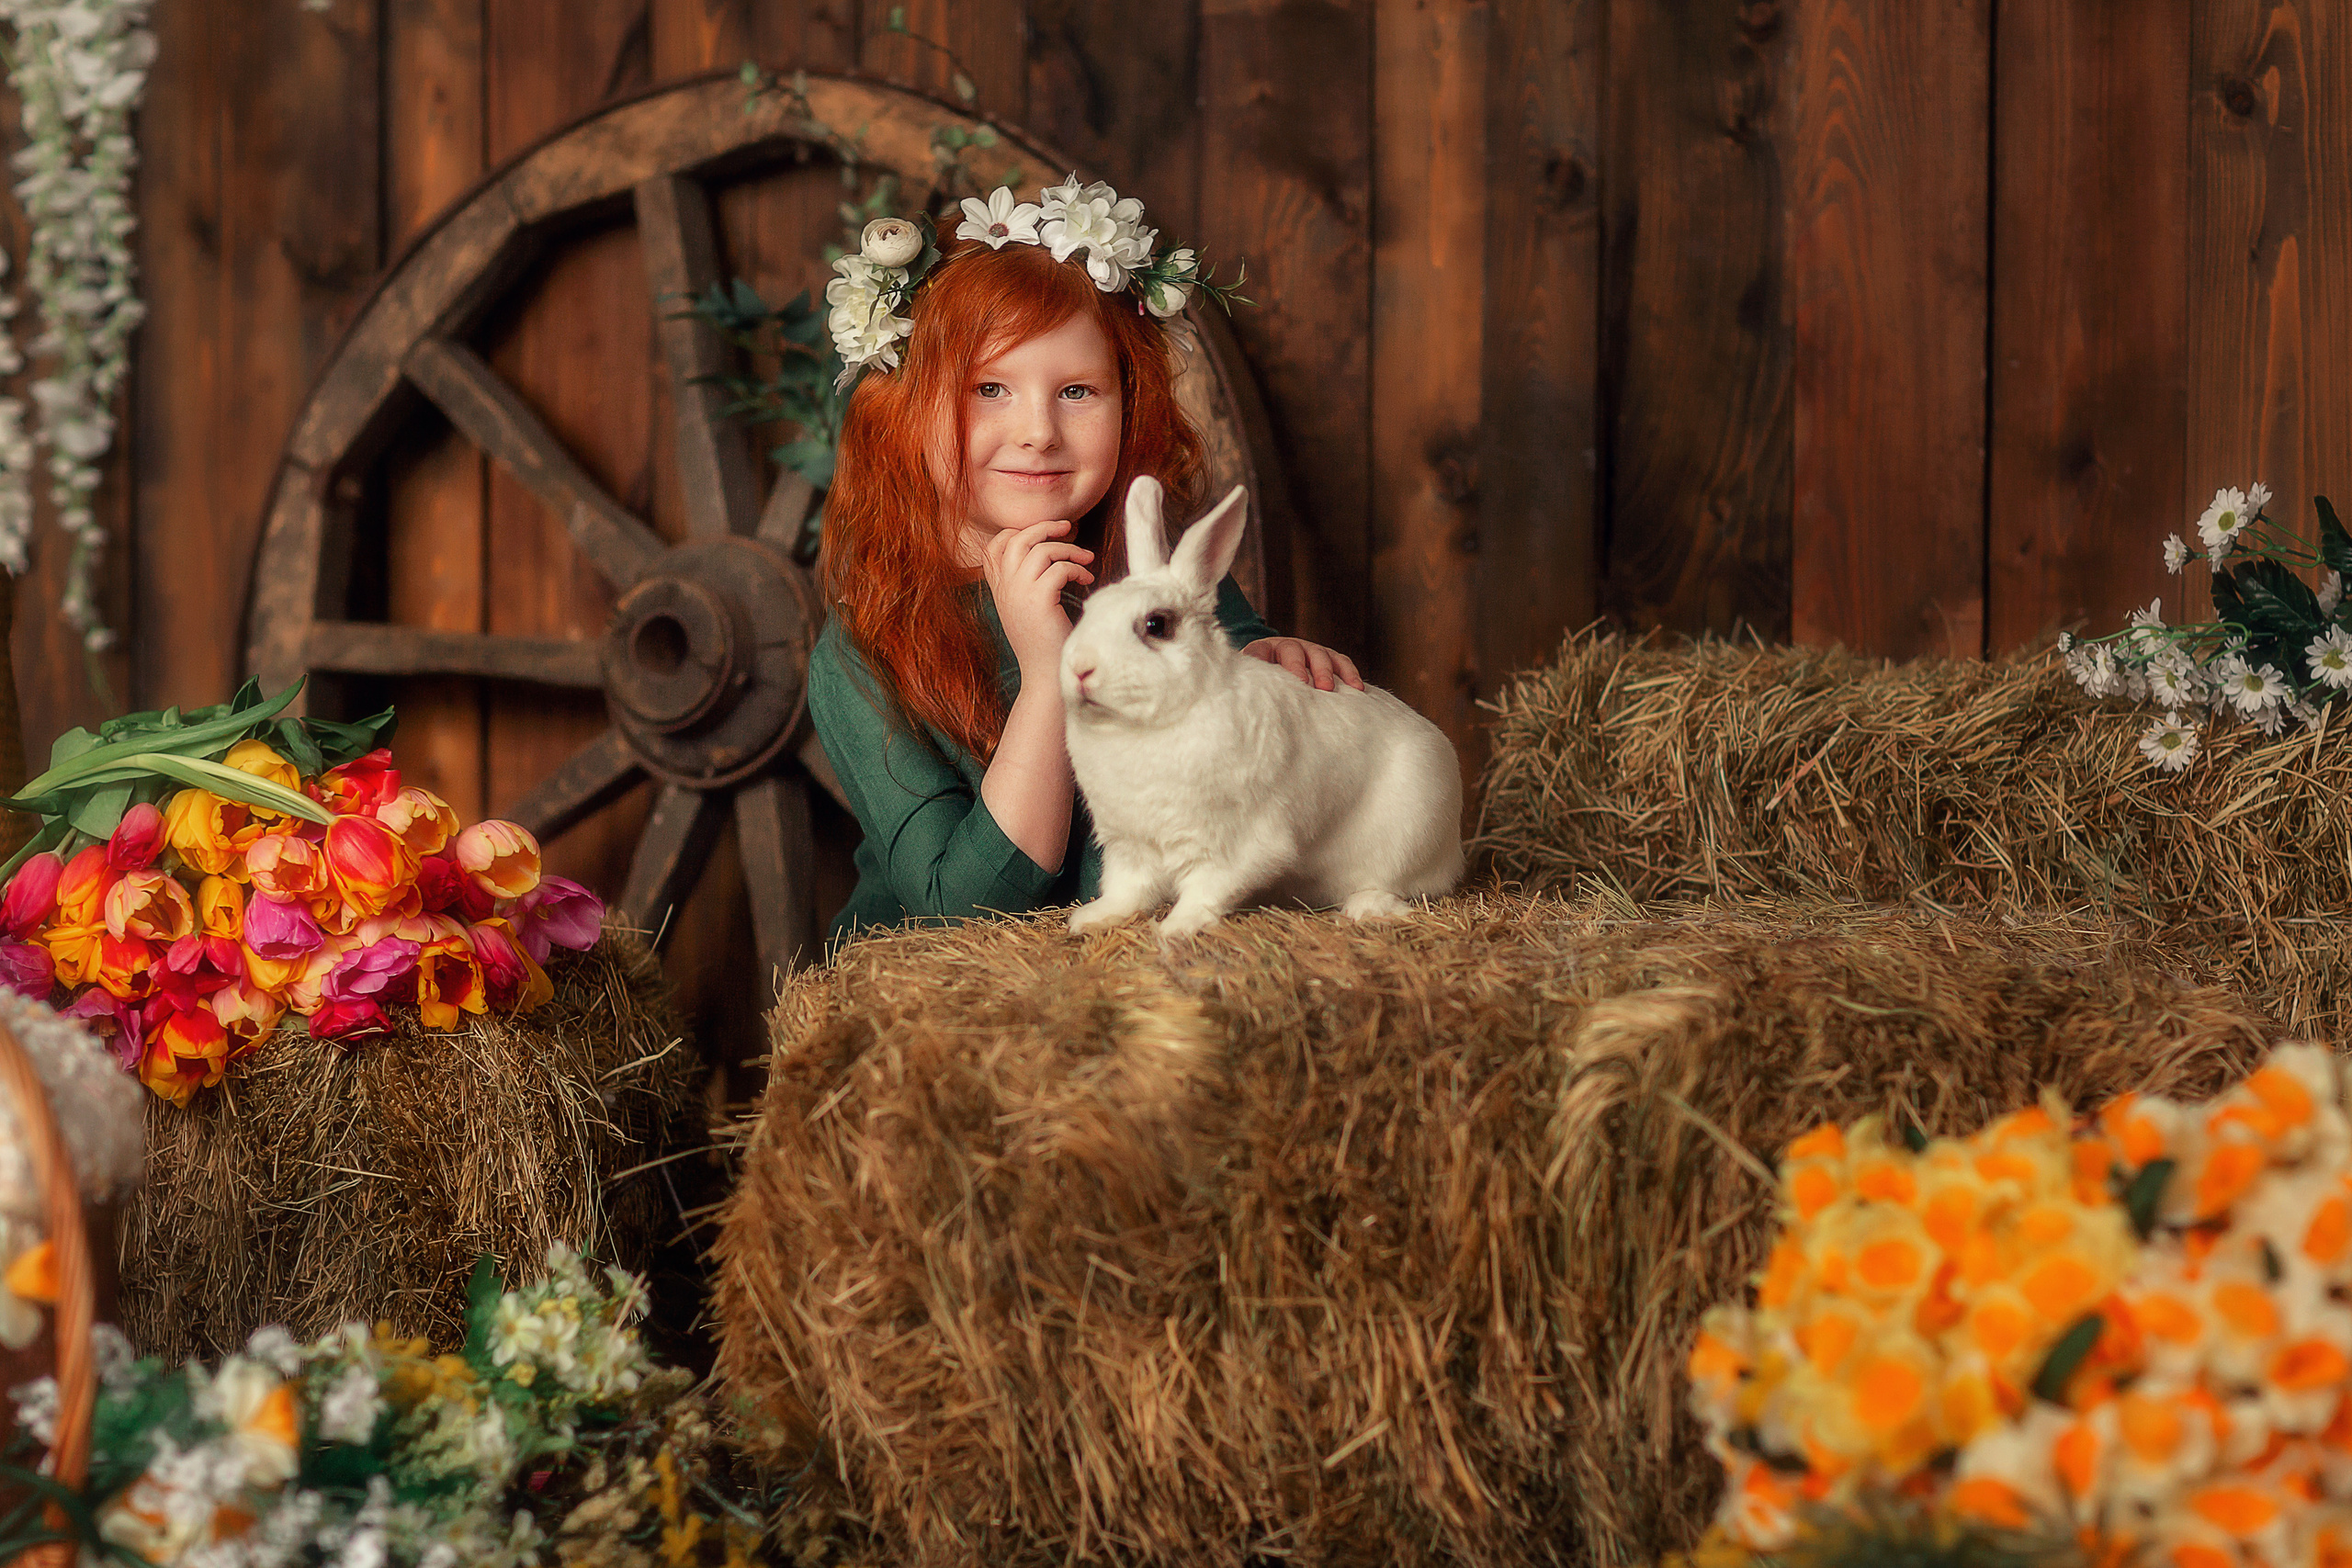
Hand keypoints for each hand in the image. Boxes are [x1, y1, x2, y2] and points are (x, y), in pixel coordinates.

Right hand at [983, 519, 1095, 678]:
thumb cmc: (1045, 646)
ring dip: (1069, 549)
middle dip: (1044, 527)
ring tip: (1086, 559)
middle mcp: (1005, 589)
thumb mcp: (1028, 611)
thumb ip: (1028, 586)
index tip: (1044, 536)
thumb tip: (1048, 557)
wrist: (1045, 677)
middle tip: (1068, 527)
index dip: (1016, 533)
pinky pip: (1059, 568)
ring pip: (1041, 549)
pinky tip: (1087, 580)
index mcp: (1000, 591)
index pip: (993, 548)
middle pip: (1016, 538)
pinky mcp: (1039, 600)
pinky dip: (1077, 569)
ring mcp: (1019, 593)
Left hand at [1242, 637, 1364, 691]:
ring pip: (1319, 654)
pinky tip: (1357, 688)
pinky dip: (1349, 673)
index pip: (1259, 652)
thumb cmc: (1264, 690)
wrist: (1281, 678)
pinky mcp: (1328, 657)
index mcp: (1261, 652)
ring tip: (1328, 690)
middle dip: (1298, 667)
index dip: (1265, 662)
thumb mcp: (1251, 689)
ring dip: (1324, 671)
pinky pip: (1341, 661)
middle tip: (1304, 684)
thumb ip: (1248, 695)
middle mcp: (1285, 647)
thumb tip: (1237, 715)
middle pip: (1292, 650)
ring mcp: (1309, 650)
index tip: (1274, 679)